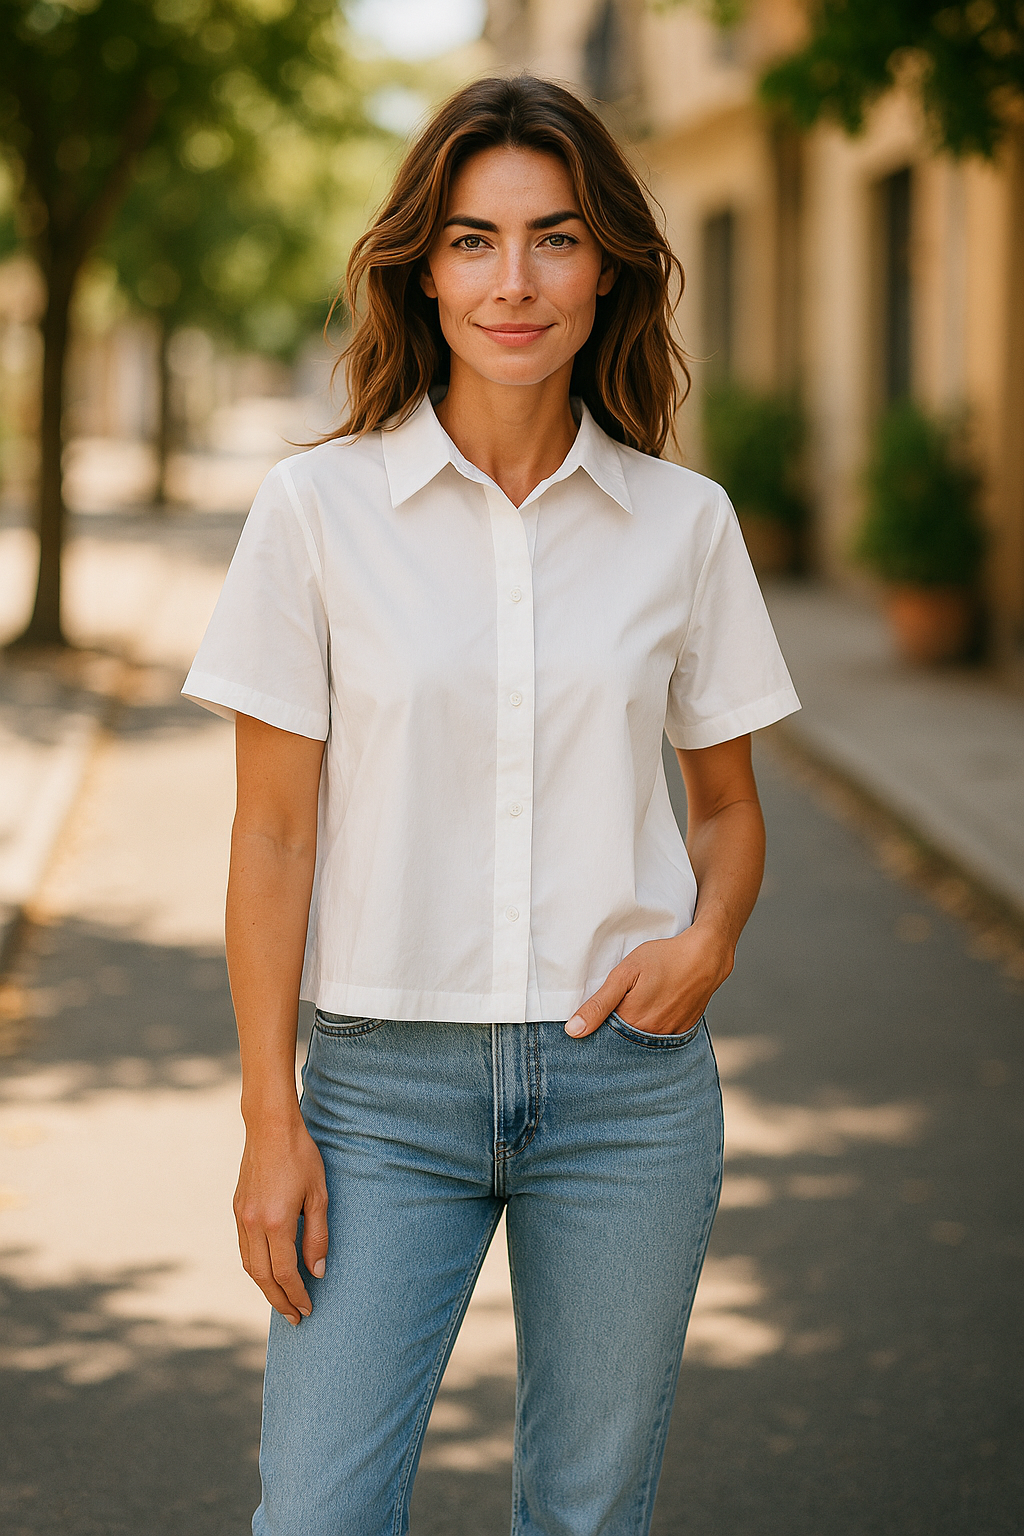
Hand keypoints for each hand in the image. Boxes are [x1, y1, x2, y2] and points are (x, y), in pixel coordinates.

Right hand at [233, 1113, 328, 1324]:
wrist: (270, 1127)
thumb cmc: (301, 1157)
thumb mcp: (319, 1195)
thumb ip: (318, 1236)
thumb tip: (317, 1272)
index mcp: (276, 1223)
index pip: (285, 1273)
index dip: (296, 1294)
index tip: (307, 1310)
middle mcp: (253, 1224)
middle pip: (262, 1277)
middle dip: (279, 1300)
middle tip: (294, 1318)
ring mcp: (241, 1216)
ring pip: (249, 1265)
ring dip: (264, 1287)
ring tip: (281, 1301)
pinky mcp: (237, 1208)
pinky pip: (243, 1248)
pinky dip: (255, 1266)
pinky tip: (268, 1272)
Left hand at [564, 923, 733, 1037]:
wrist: (705, 955)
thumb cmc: (663, 959)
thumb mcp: (625, 973)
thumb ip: (599, 1003)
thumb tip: (573, 1031)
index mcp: (632, 1023)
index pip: (603, 1040)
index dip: (594, 1030)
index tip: (589, 1021)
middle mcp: (651, 1036)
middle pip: (622, 1045)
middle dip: (612, 1035)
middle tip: (614, 1011)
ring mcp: (669, 1036)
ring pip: (642, 1044)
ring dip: (633, 1034)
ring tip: (634, 1010)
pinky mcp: (683, 1031)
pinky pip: (661, 1040)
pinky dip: (652, 1031)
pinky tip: (651, 1013)